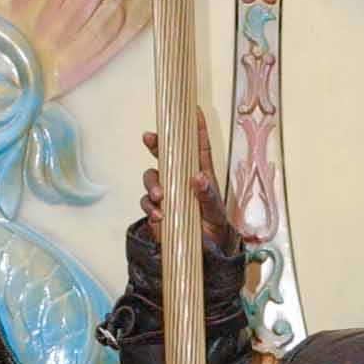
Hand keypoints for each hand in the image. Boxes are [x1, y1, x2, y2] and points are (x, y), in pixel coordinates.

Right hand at [140, 108, 239, 257]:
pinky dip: (150, 207)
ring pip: (151, 178)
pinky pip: (147, 203)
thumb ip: (208, 195)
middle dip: (155, 144)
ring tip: (160, 196)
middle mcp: (181, 179)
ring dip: (152, 184)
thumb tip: (197, 178)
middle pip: (165, 154)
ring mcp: (168, 194)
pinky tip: (160, 216)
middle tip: (149, 138)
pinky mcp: (158, 210)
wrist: (206, 254)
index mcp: (200, 173)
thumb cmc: (215, 227)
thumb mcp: (216, 212)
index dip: (196, 127)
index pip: (198, 146)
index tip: (193, 108)